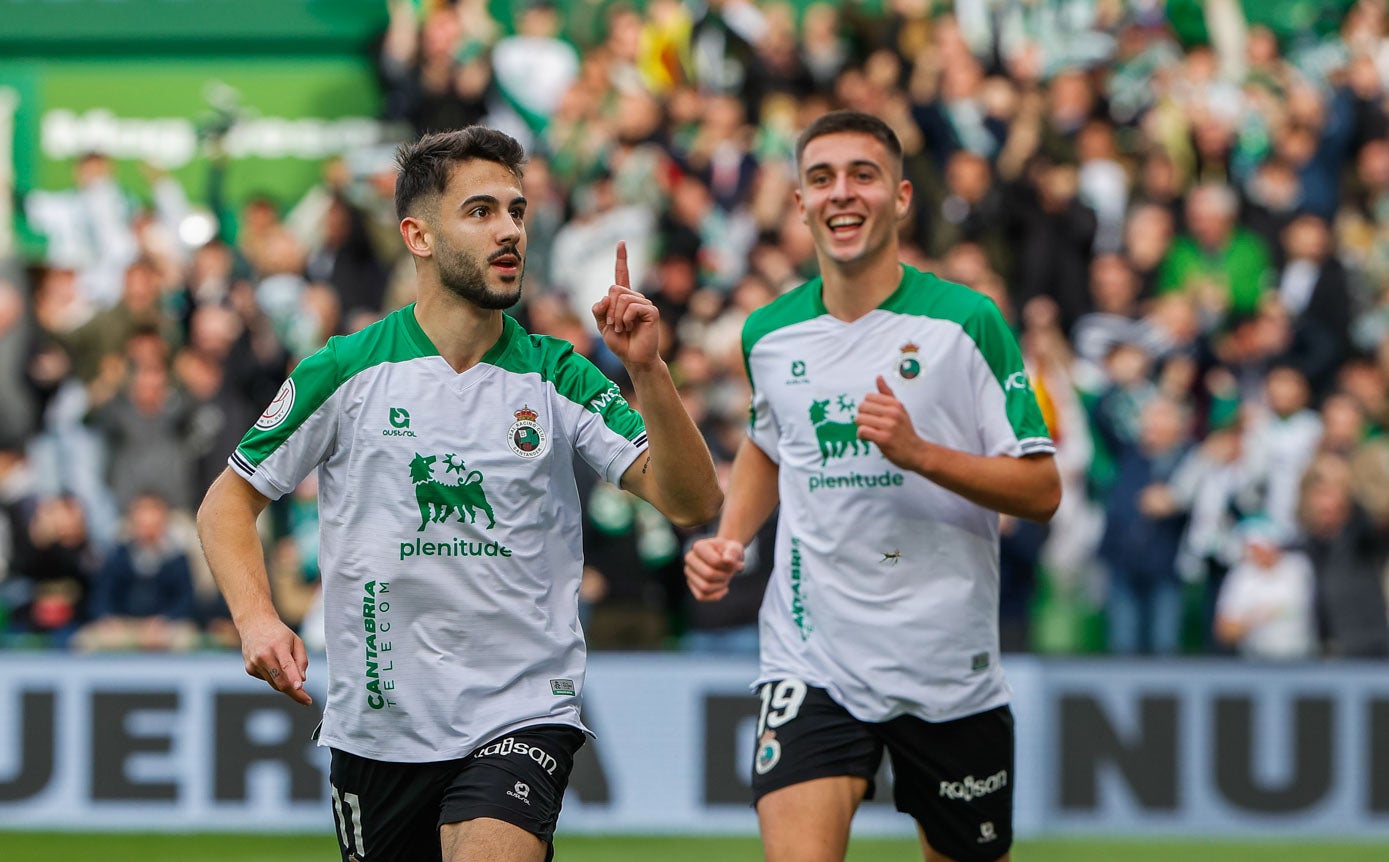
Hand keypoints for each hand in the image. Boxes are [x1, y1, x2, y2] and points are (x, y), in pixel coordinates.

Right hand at [238, 615, 311, 705]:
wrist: (254, 625)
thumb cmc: (280, 634)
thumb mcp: (296, 641)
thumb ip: (301, 660)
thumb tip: (302, 680)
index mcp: (278, 646)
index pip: (287, 665)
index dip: (294, 678)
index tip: (300, 688)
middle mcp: (264, 655)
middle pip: (280, 681)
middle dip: (295, 693)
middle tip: (306, 701)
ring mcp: (254, 663)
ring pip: (274, 683)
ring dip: (286, 686)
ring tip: (295, 682)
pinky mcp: (250, 669)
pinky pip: (267, 679)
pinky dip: (275, 678)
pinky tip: (274, 666)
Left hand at [591, 241, 659, 366]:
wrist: (634, 359)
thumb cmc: (621, 343)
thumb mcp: (603, 326)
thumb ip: (599, 311)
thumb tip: (603, 299)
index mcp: (624, 299)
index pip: (622, 274)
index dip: (622, 258)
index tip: (622, 242)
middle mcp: (635, 298)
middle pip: (614, 289)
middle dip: (609, 309)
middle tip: (614, 325)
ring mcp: (645, 303)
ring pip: (621, 298)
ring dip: (616, 316)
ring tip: (622, 328)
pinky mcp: (652, 311)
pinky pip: (632, 306)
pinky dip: (625, 318)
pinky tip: (630, 327)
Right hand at [684, 537, 744, 601]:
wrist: (725, 557)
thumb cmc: (730, 551)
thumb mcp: (735, 548)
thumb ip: (733, 552)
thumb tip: (727, 560)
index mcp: (698, 546)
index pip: (715, 561)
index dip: (729, 565)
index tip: (735, 562)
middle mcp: (690, 558)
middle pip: (709, 575)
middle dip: (725, 576)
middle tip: (731, 572)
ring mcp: (689, 572)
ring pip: (704, 587)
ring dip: (721, 586)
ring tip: (727, 579)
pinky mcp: (691, 585)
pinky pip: (701, 596)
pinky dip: (716, 595)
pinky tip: (724, 588)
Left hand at [855, 376, 925, 471]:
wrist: (916, 452)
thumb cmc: (904, 430)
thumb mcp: (899, 409)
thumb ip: (887, 394)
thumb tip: (878, 377)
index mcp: (895, 404)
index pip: (868, 397)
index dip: (867, 407)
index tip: (874, 416)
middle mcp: (893, 413)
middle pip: (861, 407)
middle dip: (862, 417)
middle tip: (871, 425)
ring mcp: (889, 426)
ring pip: (859, 419)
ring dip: (861, 427)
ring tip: (871, 432)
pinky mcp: (884, 439)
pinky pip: (862, 431)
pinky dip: (862, 436)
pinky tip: (869, 439)